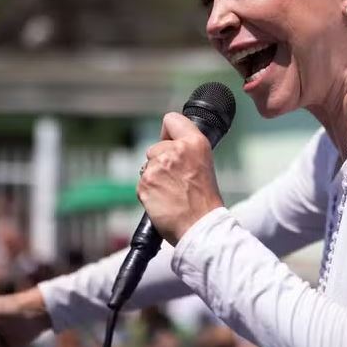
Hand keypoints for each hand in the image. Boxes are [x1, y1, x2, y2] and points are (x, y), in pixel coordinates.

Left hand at [138, 112, 223, 244]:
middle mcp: (176, 151)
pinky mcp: (145, 183)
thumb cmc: (205, 201)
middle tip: (176, 179)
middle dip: (161, 161)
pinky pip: (142, 182)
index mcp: (195, 143)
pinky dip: (149, 192)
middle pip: (155, 147)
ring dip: (155, 178)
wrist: (200, 226)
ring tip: (172, 192)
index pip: (171, 120)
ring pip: (147, 166)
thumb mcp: (205, 163)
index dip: (168, 133)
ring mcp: (158, 167)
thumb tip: (169, 143)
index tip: (169, 142)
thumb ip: (187, 149)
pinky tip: (163, 200)